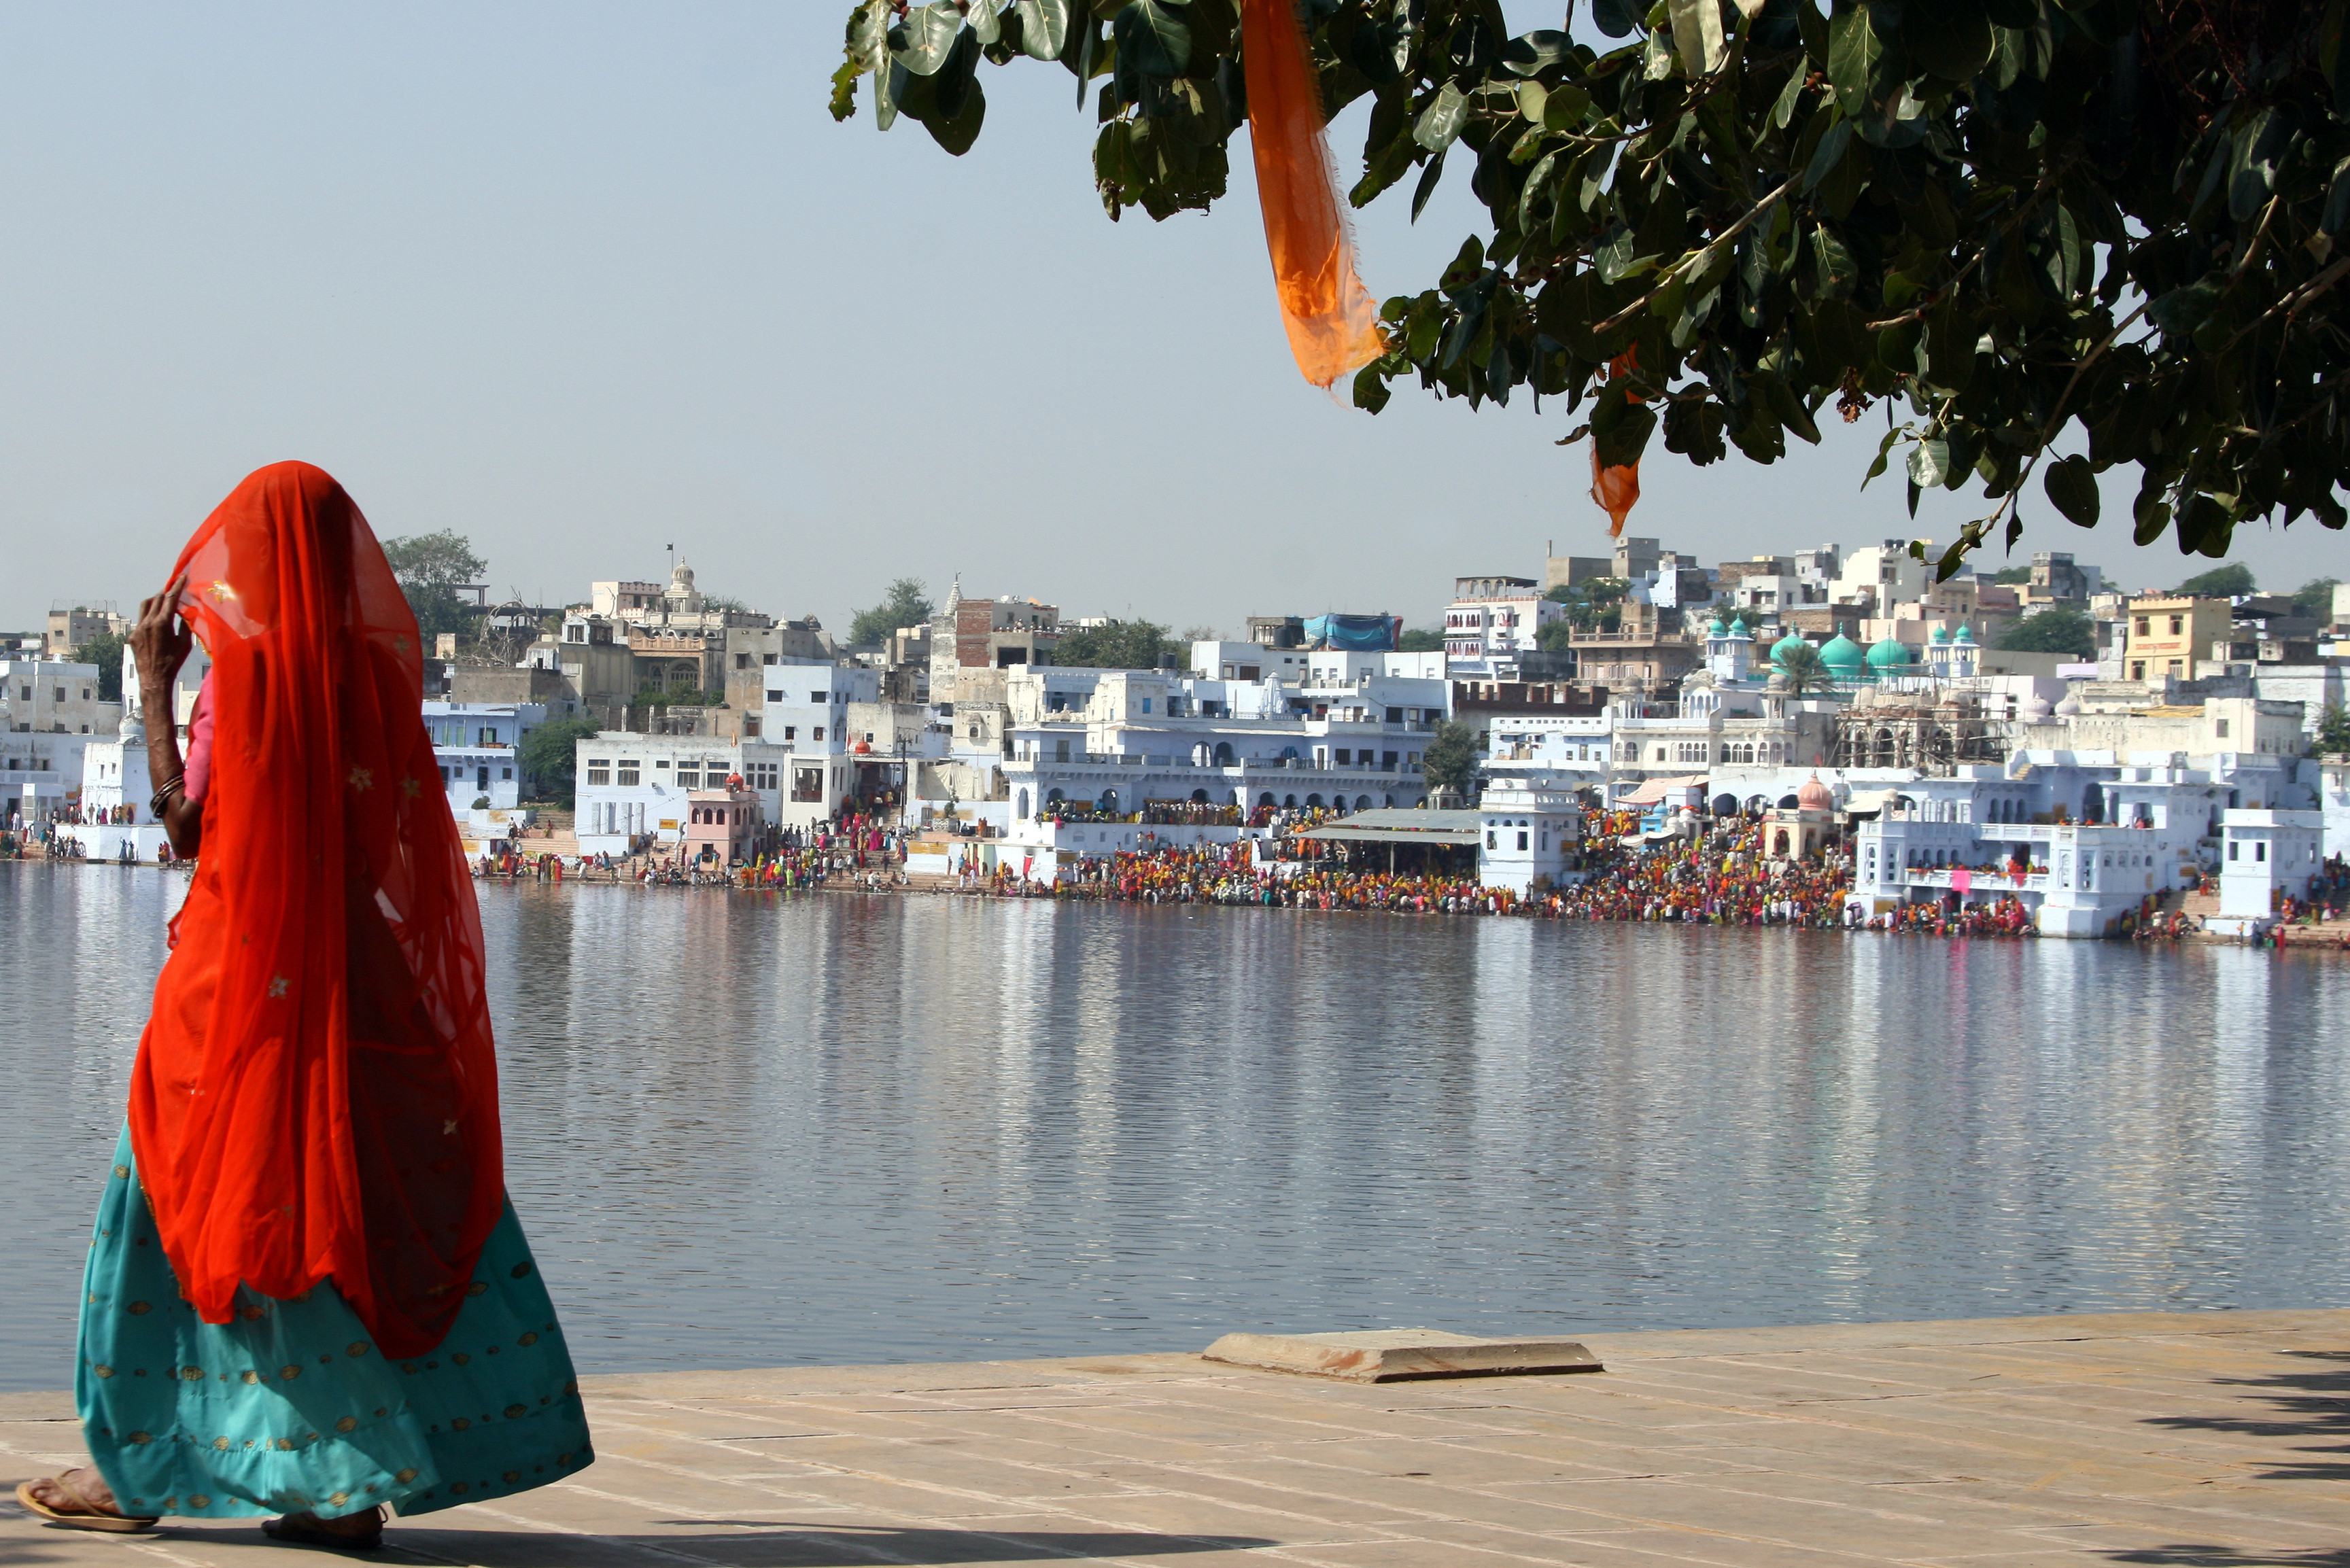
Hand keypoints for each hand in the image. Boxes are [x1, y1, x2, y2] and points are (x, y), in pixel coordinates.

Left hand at [130, 573, 191, 694]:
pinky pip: (141, 619)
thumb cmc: (173, 662)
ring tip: (163, 602)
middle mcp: (147, 623)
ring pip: (145, 606)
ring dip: (155, 601)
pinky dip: (150, 615)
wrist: (154, 679)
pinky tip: (157, 621)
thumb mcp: (185, 643)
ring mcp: (138, 629)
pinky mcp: (132, 635)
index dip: (177, 586)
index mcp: (162, 624)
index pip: (170, 598)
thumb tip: (187, 611)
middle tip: (173, 588)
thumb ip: (184, 625)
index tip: (182, 577)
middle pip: (156, 598)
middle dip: (165, 592)